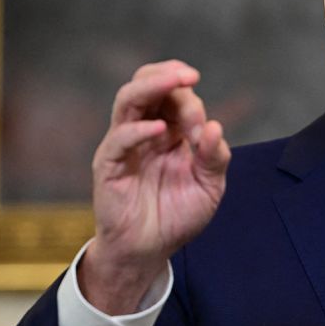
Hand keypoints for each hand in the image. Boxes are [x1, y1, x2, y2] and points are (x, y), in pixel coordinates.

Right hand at [81, 60, 231, 313]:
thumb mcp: (209, 187)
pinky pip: (119, 139)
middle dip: (168, 75)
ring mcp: (124, 145)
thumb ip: (214, 158)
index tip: (204, 130)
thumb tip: (215, 126)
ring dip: (152, 86)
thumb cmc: (177, 215)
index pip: (175, 97)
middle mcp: (144, 131)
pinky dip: (138, 130)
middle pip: (146, 85)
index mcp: (169, 131)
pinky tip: (159, 130)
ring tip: (175, 81)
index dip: (192, 103)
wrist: (150, 250)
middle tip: (190, 75)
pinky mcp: (109, 165)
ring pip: (128, 100)